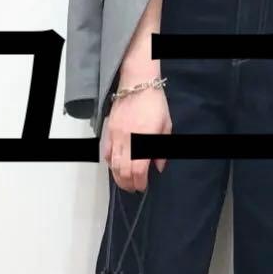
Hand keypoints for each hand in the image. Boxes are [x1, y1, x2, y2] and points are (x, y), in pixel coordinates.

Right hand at [101, 64, 171, 191]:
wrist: (137, 85)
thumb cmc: (154, 104)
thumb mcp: (166, 127)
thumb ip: (161, 149)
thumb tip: (158, 167)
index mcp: (143, 141)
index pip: (138, 171)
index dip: (140, 183)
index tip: (143, 187)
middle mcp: (127, 141)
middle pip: (123, 171)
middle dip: (128, 183)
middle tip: (133, 188)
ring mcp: (116, 136)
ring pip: (113, 164)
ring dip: (118, 177)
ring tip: (124, 182)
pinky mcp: (109, 131)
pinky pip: (106, 153)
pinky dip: (110, 163)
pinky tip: (115, 168)